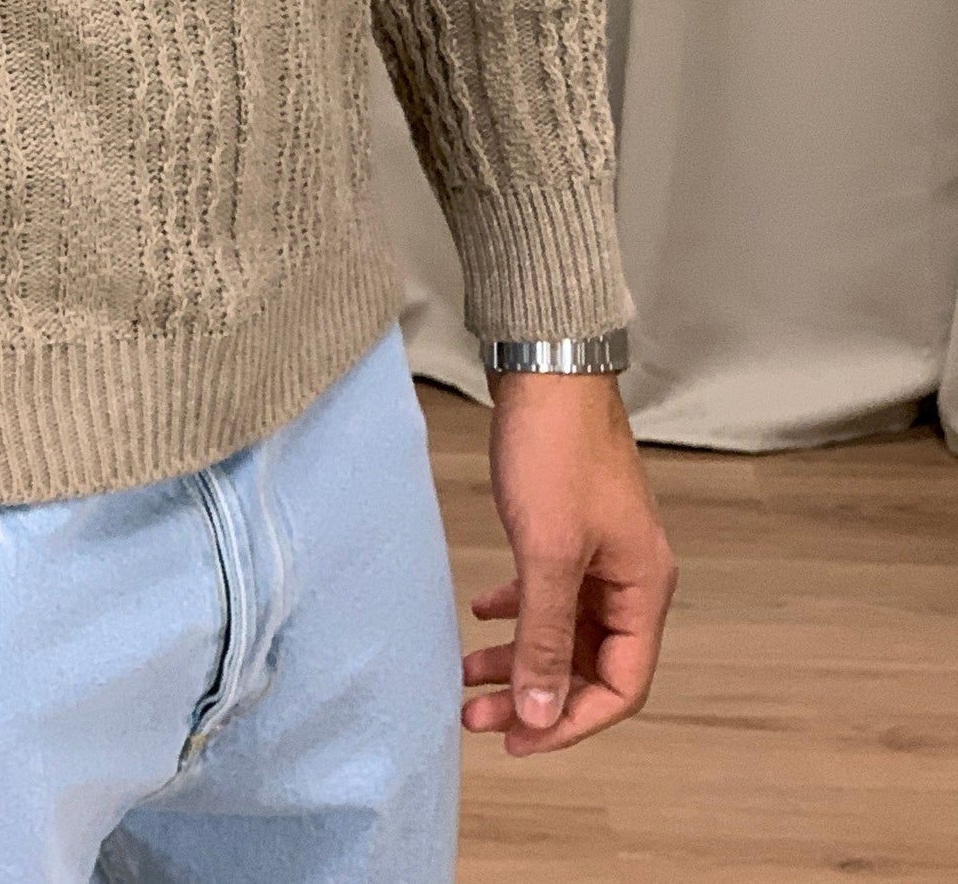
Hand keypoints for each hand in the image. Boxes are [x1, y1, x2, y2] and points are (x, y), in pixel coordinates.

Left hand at [462, 370, 677, 754]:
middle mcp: (630, 577)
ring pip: (562, 629)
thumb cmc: (556, 450)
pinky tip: (479, 612)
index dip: (569, 722)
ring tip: (466, 675)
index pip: (621, 687)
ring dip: (518, 656)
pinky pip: (548, 591)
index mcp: (643, 589)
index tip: (515, 741)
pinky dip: (516, 609)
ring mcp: (600, 552)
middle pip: (588, 664)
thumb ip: (545, 637)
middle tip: (475, 714)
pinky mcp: (569, 529)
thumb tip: (540, 713)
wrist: (545, 369)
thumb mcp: (548, 553)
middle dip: (533, 694)